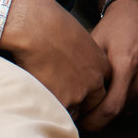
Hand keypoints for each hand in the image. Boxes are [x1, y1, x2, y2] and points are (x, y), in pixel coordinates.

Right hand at [0, 0, 110, 120]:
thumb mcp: (78, 41)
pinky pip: (55, 112)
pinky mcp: (61, 101)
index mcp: (101, 66)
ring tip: (45, 93)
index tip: (74, 91)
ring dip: (62, 106)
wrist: (35, 27)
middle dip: (79, 105)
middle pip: (91, 104)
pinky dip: (46, 106)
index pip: (100, 89)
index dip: (86, 92)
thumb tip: (72, 69)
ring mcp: (79, 93)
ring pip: (72, 110)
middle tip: (62, 98)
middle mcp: (94, 81)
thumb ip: (81, 60)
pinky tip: (36, 93)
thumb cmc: (51, 26)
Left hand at [84, 0, 137, 129]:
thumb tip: (71, 99)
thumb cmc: (114, 28)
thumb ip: (85, 73)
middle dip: (101, 117)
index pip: (111, 108)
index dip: (94, 121)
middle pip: (120, 112)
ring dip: (115, 109)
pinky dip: (128, 104)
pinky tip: (119, 91)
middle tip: (85, 113)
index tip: (82, 123)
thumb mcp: (94, 45)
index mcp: (126, 64)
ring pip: (130, 109)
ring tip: (102, 96)